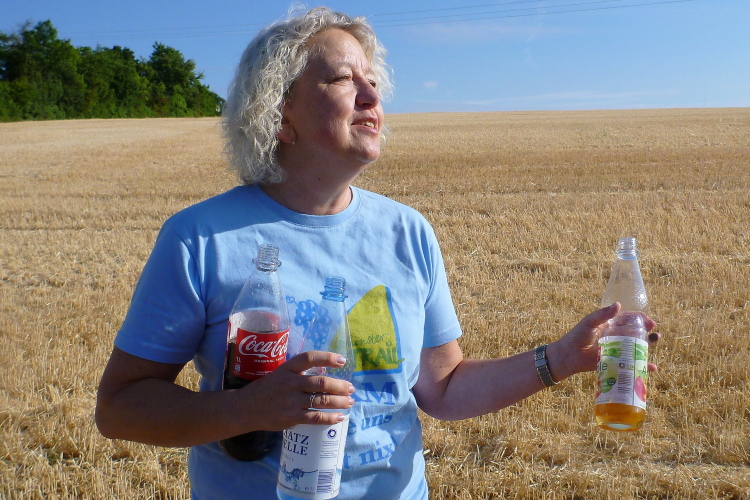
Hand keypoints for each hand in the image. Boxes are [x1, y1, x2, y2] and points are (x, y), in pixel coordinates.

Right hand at [235, 351, 354, 431]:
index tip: (342, 361)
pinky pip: (316, 417)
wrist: (246, 408)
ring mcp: (291, 401)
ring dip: (340, 402)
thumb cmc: (268, 389)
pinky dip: (330, 418)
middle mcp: (290, 383)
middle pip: (321, 383)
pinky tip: (340, 417)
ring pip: (322, 401)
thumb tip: (326, 372)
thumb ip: (300, 373)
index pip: (310, 358)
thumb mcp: (281, 374)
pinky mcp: (291, 417)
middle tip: (351, 388)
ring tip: (350, 402)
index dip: (327, 358)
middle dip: (340, 386)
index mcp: (288, 368)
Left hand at [547, 302, 659, 380]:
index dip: (641, 319)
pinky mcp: (616, 362)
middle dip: (648, 332)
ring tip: (655, 343)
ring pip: (636, 347)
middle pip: (636, 333)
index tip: (649, 321)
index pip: (629, 320)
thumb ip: (603, 315)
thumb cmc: (577, 336)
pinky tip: (652, 368)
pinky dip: (642, 366)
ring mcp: (617, 349)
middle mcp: (616, 336)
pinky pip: (631, 363)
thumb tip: (618, 304)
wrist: (568, 356)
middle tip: (655, 334)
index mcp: (611, 325)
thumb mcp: (589, 323)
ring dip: (648, 346)